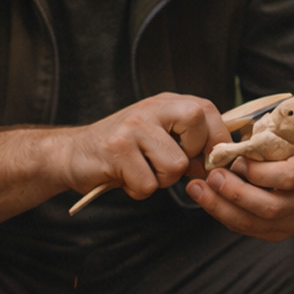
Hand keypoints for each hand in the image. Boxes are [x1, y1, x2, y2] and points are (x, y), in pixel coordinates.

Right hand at [62, 93, 229, 200]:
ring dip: (160, 180)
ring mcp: (133, 127)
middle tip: (169, 166)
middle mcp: (151, 109)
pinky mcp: (117, 150)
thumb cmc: (122, 151)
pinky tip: (124, 179)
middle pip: (197, 128)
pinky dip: (138, 190)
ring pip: (175, 165)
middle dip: (190, 157)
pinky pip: (148, 184)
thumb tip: (222, 161)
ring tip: (140, 171)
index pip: (208, 111)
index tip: (209, 162)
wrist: (72, 154)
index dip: (216, 141)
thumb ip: (187, 141)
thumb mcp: (157, 135)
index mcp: (165, 103)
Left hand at [186, 142, 293, 240]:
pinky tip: (207, 200)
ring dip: (222, 207)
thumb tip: (230, 139)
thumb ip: (269, 136)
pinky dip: (225, 215)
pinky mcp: (280, 234)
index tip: (236, 159)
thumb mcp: (293, 136)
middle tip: (212, 176)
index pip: (289, 176)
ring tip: (198, 189)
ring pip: (256, 223)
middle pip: (271, 206)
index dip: (258, 171)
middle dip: (236, 192)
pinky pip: (248, 229)